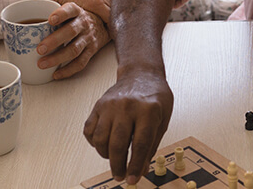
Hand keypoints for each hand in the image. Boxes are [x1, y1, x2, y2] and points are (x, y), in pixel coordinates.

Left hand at [35, 2, 108, 78]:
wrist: (101, 25)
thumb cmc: (75, 18)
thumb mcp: (67, 10)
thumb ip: (49, 11)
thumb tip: (18, 19)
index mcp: (76, 11)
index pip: (69, 10)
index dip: (61, 15)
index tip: (50, 20)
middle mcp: (83, 24)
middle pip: (70, 32)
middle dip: (54, 41)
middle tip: (39, 49)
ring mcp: (88, 38)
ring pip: (74, 49)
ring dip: (57, 58)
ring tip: (42, 64)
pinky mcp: (91, 51)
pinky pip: (80, 63)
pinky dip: (68, 70)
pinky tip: (55, 74)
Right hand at [84, 69, 173, 184]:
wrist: (141, 73)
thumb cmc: (155, 96)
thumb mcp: (163, 119)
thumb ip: (152, 145)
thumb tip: (142, 169)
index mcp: (148, 110)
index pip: (140, 144)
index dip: (136, 165)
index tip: (133, 179)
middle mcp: (127, 107)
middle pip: (118, 144)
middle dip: (118, 165)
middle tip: (119, 176)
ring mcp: (110, 105)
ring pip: (100, 139)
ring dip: (105, 155)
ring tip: (114, 159)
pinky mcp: (98, 105)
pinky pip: (89, 130)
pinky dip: (94, 142)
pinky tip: (103, 145)